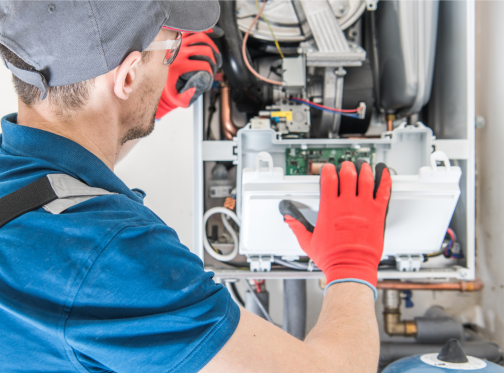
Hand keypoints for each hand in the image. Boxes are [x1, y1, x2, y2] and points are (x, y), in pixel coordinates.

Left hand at [156, 31, 221, 118]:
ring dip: (212, 46)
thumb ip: (190, 95)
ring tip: (214, 56)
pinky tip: (211, 34)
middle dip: (213, 61)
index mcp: (178, 66)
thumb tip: (203, 81)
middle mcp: (178, 52)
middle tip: (214, 68)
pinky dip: (204, 31)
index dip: (211, 73)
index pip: (204, 65)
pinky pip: (193, 30)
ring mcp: (178, 43)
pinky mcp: (178, 38)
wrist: (156, 81)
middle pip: (205, 50)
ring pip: (201, 37)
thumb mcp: (179, 98)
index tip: (210, 77)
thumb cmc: (170, 90)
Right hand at [279, 161, 391, 295]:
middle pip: (348, 174)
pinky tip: (384, 173)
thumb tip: (289, 219)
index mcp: (329, 208)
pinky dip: (384, 179)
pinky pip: (383, 191)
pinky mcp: (378, 214)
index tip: (328, 169)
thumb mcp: (308, 242)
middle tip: (346, 166)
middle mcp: (347, 205)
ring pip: (366, 179)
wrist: (351, 268)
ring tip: (363, 165)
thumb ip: (297, 227)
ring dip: (364, 169)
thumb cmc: (332, 258)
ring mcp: (364, 208)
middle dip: (346, 167)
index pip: (328, 179)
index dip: (328, 170)